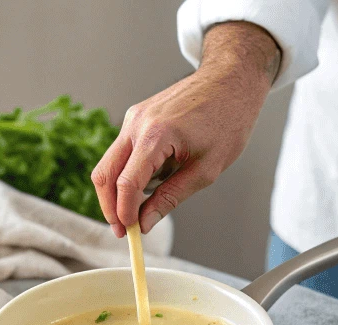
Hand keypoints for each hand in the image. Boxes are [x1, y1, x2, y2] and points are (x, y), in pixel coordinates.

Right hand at [91, 21, 279, 235]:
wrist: (232, 78)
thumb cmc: (228, 118)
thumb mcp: (205, 169)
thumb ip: (171, 198)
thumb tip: (145, 223)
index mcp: (156, 135)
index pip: (127, 184)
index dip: (124, 213)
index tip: (130, 233)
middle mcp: (137, 124)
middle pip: (104, 175)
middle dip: (110, 207)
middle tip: (123, 229)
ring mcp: (133, 118)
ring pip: (109, 165)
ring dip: (117, 192)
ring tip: (139, 207)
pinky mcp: (135, 117)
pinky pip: (121, 153)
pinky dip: (127, 174)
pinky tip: (149, 181)